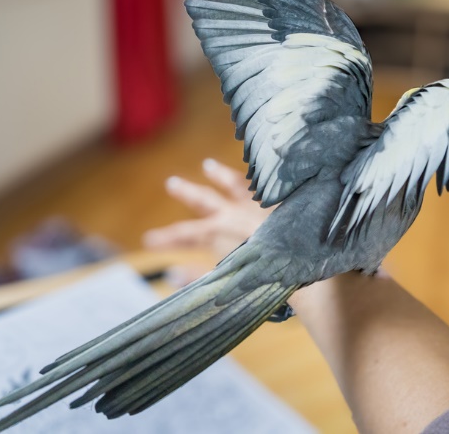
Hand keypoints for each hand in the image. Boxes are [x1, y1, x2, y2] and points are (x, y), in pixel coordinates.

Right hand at [143, 159, 270, 283]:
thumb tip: (170, 275)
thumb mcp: (223, 282)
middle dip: (186, 192)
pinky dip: (257, 180)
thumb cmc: (260, 279)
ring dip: (219, 175)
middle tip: (172, 183)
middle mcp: (234, 213)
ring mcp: (258, 206)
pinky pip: (266, 187)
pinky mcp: (281, 203)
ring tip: (208, 165)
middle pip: (204, 200)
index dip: (165, 238)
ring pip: (234, 184)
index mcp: (217, 233)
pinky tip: (257, 177)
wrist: (300, 260)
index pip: (185, 234)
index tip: (148, 240)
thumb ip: (195, 278)